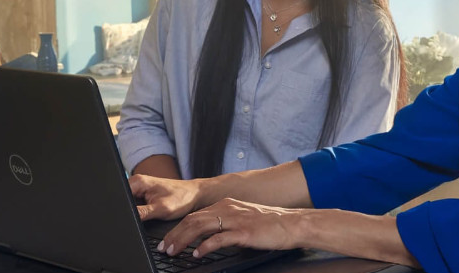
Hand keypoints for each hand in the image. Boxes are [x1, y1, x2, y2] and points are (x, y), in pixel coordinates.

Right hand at [129, 174, 200, 220]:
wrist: (195, 196)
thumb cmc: (182, 198)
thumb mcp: (160, 209)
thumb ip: (141, 213)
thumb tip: (126, 220)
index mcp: (137, 182)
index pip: (120, 198)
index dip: (123, 211)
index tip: (135, 217)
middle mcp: (136, 183)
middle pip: (123, 202)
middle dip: (131, 213)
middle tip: (147, 215)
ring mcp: (140, 189)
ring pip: (129, 206)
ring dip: (137, 213)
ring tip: (152, 212)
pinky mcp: (144, 195)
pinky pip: (136, 206)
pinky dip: (142, 212)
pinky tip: (152, 212)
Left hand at [159, 198, 301, 258]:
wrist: (293, 224)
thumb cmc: (271, 224)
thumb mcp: (244, 219)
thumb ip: (226, 224)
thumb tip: (208, 237)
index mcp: (227, 205)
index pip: (195, 215)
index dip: (178, 228)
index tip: (168, 240)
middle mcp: (228, 209)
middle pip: (193, 220)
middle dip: (175, 235)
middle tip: (164, 248)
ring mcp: (236, 220)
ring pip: (201, 226)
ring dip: (184, 240)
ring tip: (174, 251)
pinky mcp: (244, 232)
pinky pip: (219, 238)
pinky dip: (205, 246)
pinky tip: (197, 254)